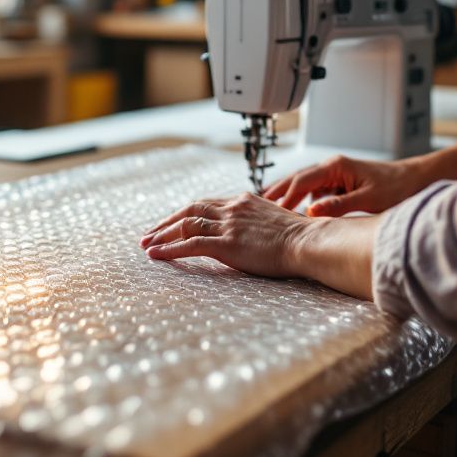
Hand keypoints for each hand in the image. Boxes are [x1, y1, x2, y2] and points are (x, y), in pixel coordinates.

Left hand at [141, 194, 379, 299]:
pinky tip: (156, 255)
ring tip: (146, 245)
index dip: (184, 214)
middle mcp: (232, 208)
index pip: (205, 204)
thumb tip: (252, 232)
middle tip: (148, 234)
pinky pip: (190, 244)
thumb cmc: (300, 237)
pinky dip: (169, 249)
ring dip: (162, 236)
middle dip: (165, 223)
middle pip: (189, 210)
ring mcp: (228, 225)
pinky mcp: (227, 243)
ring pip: (185, 225)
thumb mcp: (274, 221)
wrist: (310, 241)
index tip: (170, 224)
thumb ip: (256, 222)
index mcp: (242, 201)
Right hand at [263, 155, 425, 217]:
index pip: (302, 181)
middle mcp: (331, 167)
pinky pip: (313, 191)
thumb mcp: (368, 199)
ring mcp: (334, 175)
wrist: (416, 180)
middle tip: (256, 203)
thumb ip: (339, 205)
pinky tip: (292, 210)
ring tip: (266, 206)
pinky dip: (300, 199)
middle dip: (276, 191)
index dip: (286, 197)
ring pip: (302, 184)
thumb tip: (311, 212)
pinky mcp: (338, 184)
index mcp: (336, 166)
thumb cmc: (397, 187)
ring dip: (286, 194)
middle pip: (296, 179)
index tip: (272, 211)